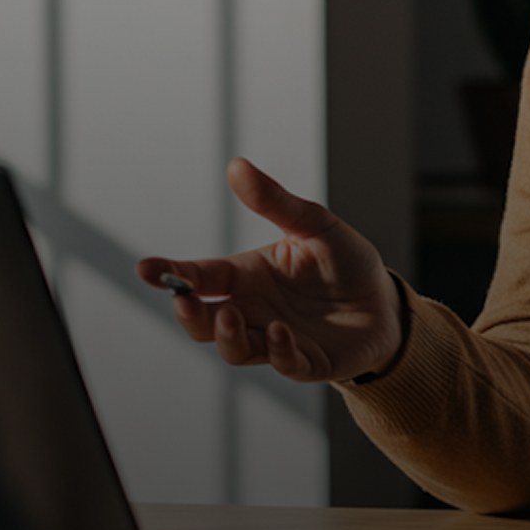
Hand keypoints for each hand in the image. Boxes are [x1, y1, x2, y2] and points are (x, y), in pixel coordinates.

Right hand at [135, 159, 404, 381]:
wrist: (384, 302)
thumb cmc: (344, 262)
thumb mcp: (314, 224)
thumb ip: (275, 202)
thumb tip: (237, 166)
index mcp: (247, 276)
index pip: (199, 275)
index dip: (170, 272)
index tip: (145, 268)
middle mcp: (253, 310)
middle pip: (203, 321)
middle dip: (189, 314)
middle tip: (185, 299)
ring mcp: (274, 340)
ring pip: (233, 348)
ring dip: (226, 335)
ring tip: (230, 315)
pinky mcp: (304, 362)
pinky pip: (282, 363)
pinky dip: (276, 351)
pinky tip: (279, 332)